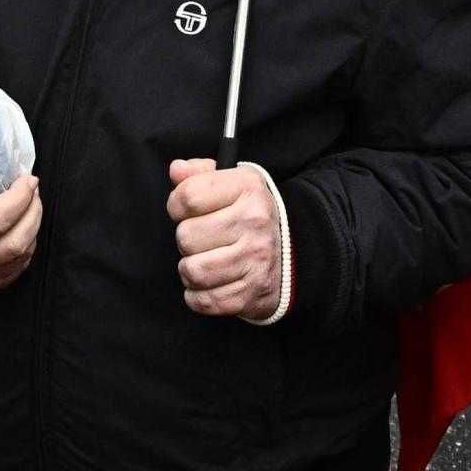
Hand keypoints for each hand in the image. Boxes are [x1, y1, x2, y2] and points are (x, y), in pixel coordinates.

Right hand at [0, 131, 40, 295]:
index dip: (20, 198)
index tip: (28, 178)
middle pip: (13, 244)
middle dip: (32, 212)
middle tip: (32, 190)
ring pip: (19, 258)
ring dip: (32, 228)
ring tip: (28, 204)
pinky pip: (15, 271)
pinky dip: (25, 246)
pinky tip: (19, 226)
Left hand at [166, 158, 283, 320]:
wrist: (294, 253)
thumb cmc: (250, 214)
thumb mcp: (232, 183)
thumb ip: (199, 173)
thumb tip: (176, 169)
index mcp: (248, 189)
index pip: (187, 196)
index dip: (177, 205)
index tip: (187, 211)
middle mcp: (255, 222)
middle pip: (186, 236)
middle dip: (186, 240)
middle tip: (202, 239)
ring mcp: (256, 260)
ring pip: (192, 271)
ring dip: (190, 269)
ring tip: (203, 261)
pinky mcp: (251, 293)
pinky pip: (204, 300)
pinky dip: (198, 295)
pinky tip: (209, 283)